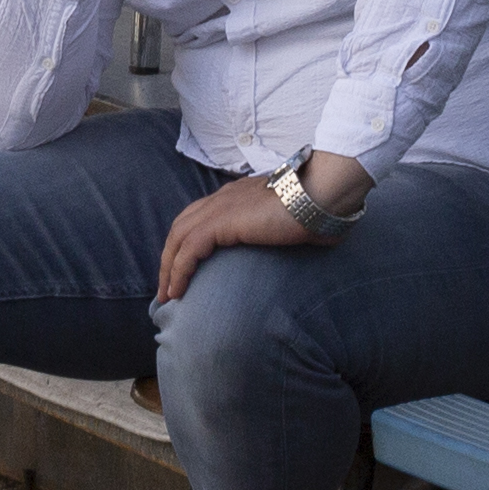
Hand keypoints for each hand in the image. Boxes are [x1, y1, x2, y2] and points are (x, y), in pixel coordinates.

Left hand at [156, 172, 330, 304]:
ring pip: (178, 239)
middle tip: (167, 288)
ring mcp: (220, 207)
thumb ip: (281, 228)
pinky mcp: (221, 222)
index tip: (183, 268)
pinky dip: (178, 271)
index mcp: (236, 195)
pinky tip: (177, 291)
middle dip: (169, 258)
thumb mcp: (291, 220)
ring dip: (168, 269)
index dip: (186, 243)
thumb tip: (294, 242)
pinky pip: (188, 250)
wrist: (321, 194)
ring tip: (167, 295)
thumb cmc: (317, 207)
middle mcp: (222, 198)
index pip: (198, 217)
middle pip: (180, 227)